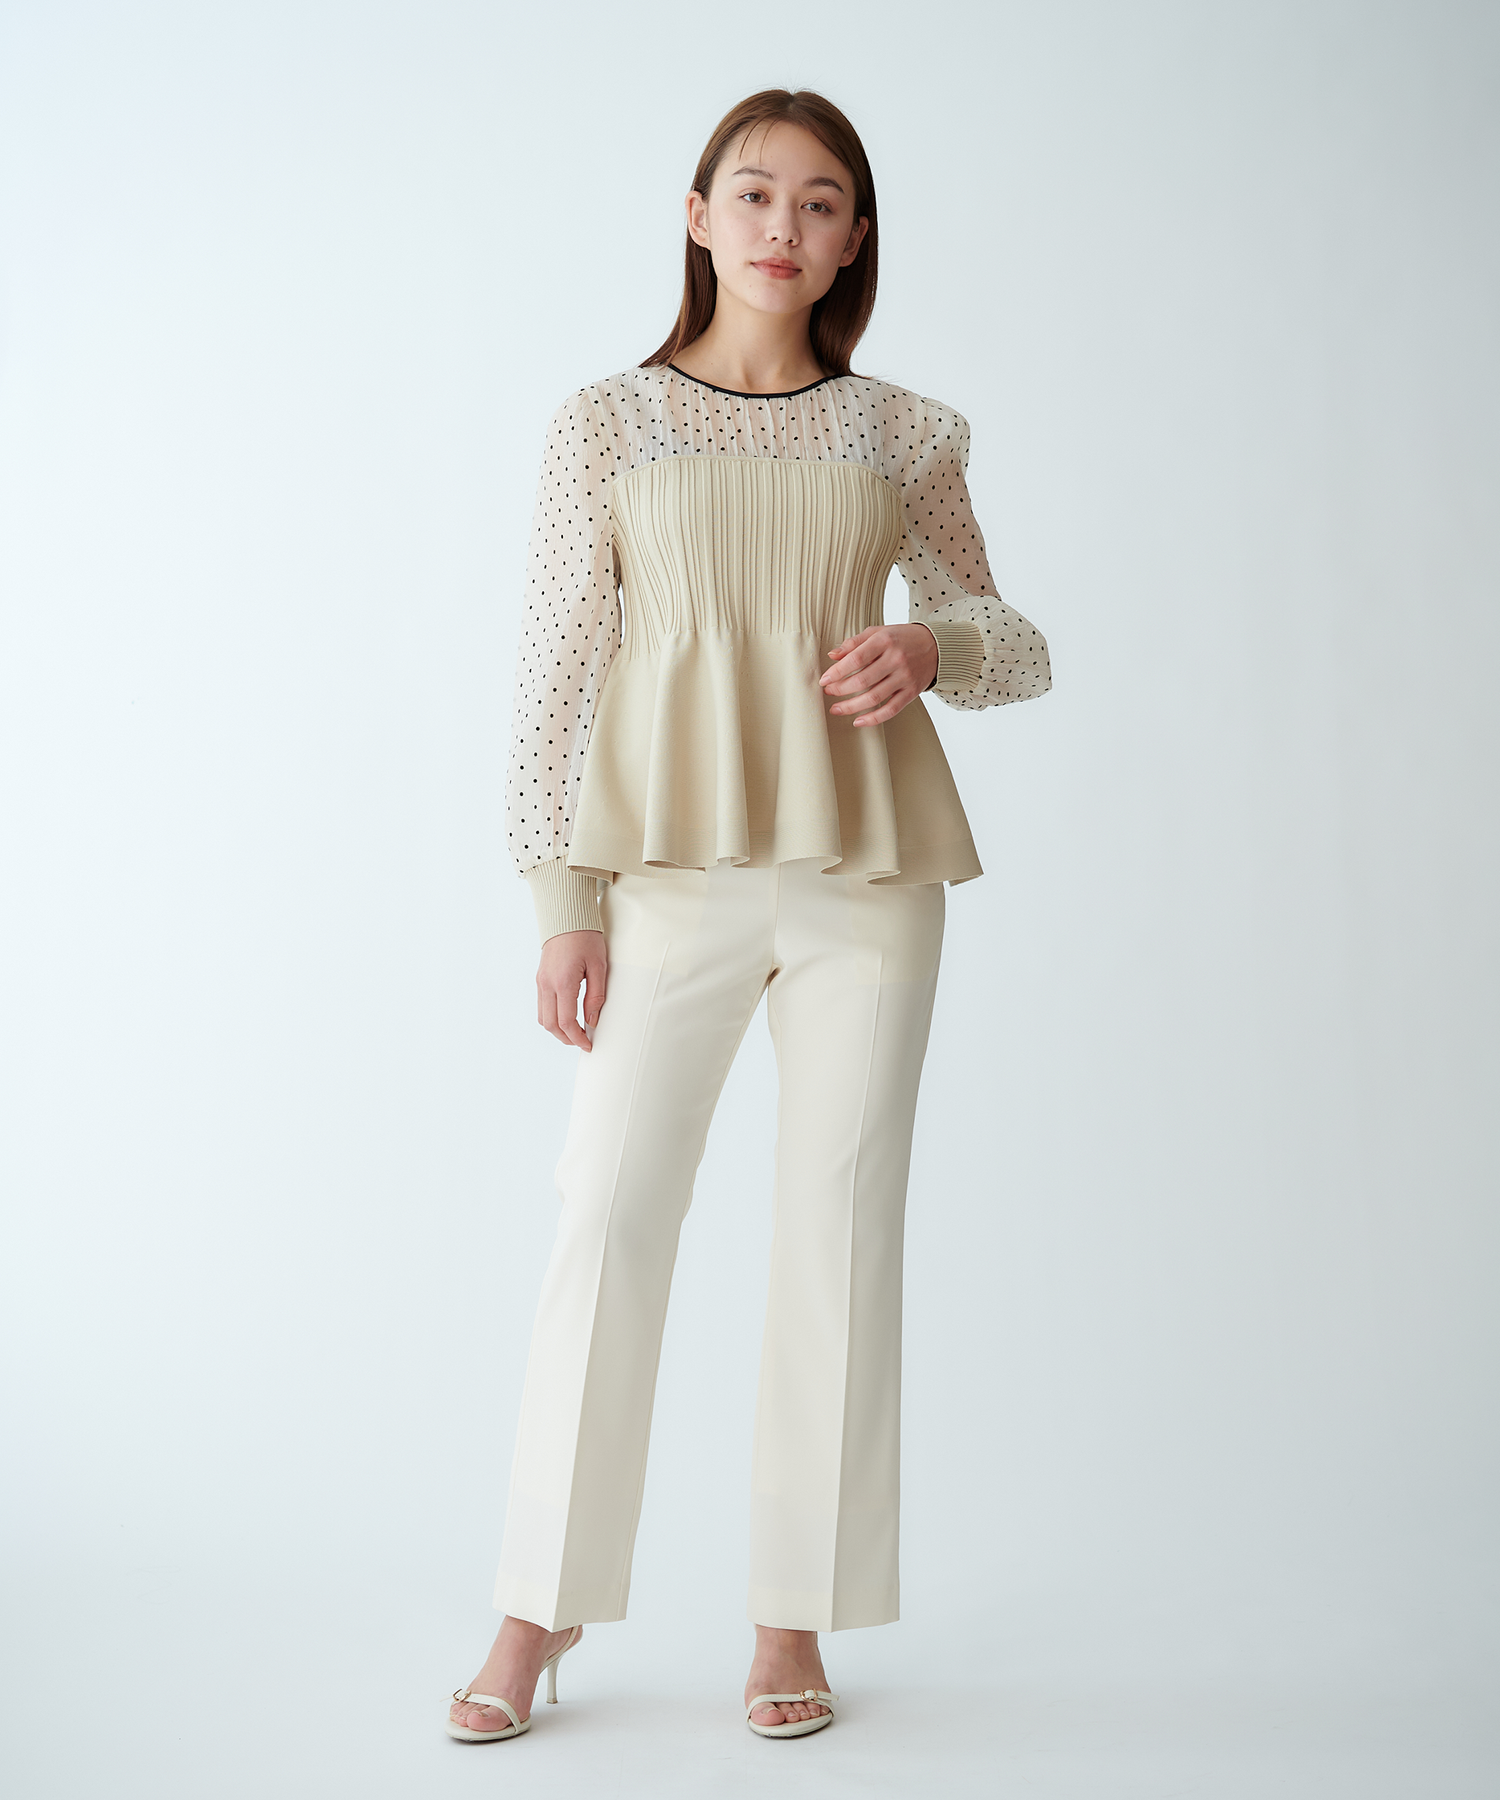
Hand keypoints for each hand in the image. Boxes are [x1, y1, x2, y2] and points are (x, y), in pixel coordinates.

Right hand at [536, 929, 607, 1049]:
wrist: (567, 917)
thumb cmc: (585, 938)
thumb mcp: (598, 966)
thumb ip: (595, 996)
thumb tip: (592, 1020)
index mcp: (563, 982)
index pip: (566, 1022)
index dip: (577, 1038)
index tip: (588, 1045)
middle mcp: (547, 984)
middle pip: (550, 1025)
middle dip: (566, 1038)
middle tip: (582, 1042)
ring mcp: (541, 981)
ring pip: (542, 1018)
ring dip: (557, 1030)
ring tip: (575, 1032)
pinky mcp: (540, 978)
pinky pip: (541, 1005)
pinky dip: (551, 1017)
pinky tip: (565, 1017)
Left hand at [819, 623, 938, 725]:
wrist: (936, 646)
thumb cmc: (902, 638)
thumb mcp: (878, 632)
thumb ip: (854, 642)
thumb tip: (832, 655)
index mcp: (885, 641)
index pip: (856, 658)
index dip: (837, 672)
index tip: (824, 680)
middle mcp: (896, 659)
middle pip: (863, 680)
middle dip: (841, 689)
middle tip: (828, 693)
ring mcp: (905, 677)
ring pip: (874, 697)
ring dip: (851, 706)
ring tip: (836, 709)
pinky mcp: (912, 692)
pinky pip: (891, 709)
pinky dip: (873, 718)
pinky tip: (858, 721)